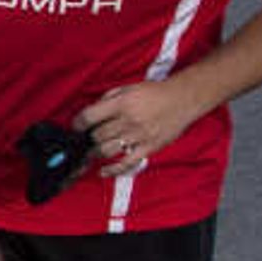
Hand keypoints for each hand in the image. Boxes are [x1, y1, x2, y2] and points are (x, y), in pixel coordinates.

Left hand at [77, 77, 199, 174]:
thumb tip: (88, 114)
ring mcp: (139, 136)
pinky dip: (112, 170)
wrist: (184, 99)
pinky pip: (126, 163)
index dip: (77, 124)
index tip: (76, 127)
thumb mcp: (127, 88)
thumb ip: (107, 100)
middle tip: (87, 139)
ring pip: (106, 151)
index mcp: (122, 103)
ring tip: (93, 151)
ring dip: (96, 153)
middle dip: (88, 138)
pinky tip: (102, 172)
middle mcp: (129, 120)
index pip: (89, 117)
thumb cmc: (154, 93)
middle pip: (96, 136)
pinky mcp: (149, 147)